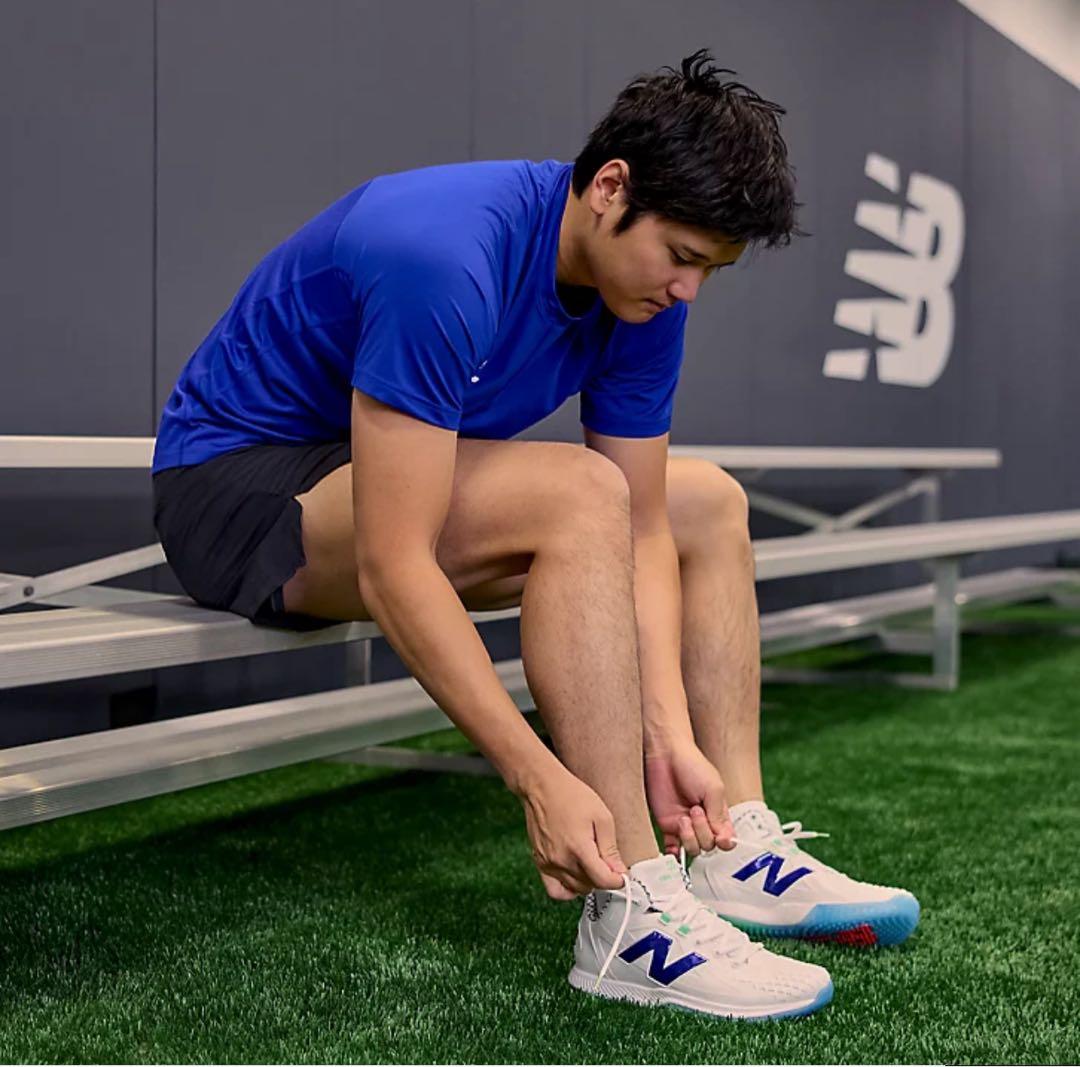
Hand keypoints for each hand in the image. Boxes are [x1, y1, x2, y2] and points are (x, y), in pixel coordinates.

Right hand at [520, 766, 627, 899]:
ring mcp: (548, 863)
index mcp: (579, 848)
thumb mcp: (601, 816)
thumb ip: (610, 848)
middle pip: (590, 886)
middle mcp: (561, 860)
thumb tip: (619, 871)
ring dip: (588, 882)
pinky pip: (555, 890)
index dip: (618, 880)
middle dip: (603, 878)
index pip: (603, 880)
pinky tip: (576, 875)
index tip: (622, 875)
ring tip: (592, 864)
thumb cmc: (571, 795)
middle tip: (608, 862)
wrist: (542, 786)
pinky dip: (568, 888)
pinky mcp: (539, 862)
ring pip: (575, 889)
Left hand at [644, 741, 734, 856]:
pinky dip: (673, 854)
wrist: (664, 754)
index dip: (724, 841)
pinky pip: (672, 848)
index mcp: (718, 813)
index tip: (720, 837)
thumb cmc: (692, 765)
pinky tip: (674, 849)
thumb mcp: (713, 788)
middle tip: (695, 810)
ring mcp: (685, 825)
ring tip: (683, 818)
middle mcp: (703, 822)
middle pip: (709, 845)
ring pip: (693, 849)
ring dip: (689, 837)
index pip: (726, 838)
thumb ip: (718, 815)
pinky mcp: (667, 825)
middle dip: (703, 832)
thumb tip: (724, 841)